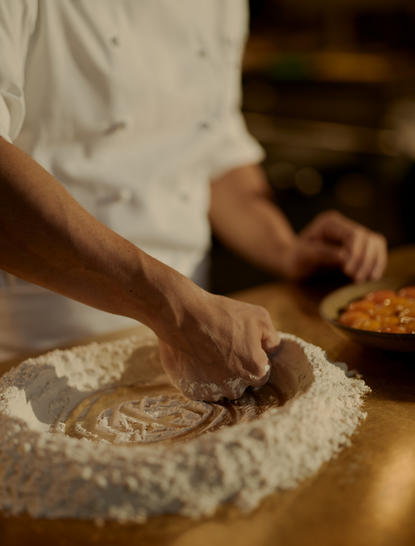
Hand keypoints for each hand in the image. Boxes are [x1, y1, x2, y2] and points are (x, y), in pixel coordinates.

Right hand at [157, 290, 279, 400]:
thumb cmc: (222, 314)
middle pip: (240, 383)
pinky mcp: (191, 391)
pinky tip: (196, 357)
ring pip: (220, 388)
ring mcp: (211, 391)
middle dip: (236, 369)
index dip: (252, 357)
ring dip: (217, 375)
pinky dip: (200, 377)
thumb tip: (270, 350)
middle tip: (223, 347)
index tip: (241, 345)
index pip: (261, 372)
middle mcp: (235, 388)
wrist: (182, 315)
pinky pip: (201, 388)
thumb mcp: (259, 317)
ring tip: (208, 351)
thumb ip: (271, 339)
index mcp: (255, 371)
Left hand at [285, 210, 386, 281]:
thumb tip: (345, 256)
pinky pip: (375, 252)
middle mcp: (344, 226)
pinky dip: (376, 264)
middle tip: (356, 279)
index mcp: (330, 223)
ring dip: (374, 262)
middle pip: (368, 238)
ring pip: (376, 243)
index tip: (349, 272)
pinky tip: (371, 277)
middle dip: (366, 260)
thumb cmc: (294, 259)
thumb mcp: (302, 257)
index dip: (356, 253)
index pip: (353, 234)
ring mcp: (352, 235)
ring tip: (366, 279)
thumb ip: (322, 254)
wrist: (292, 261)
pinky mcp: (358, 247)